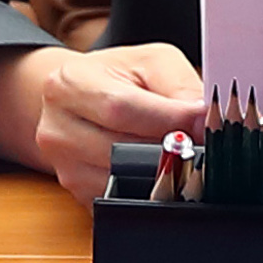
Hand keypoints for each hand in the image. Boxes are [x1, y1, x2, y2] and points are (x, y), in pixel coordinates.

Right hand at [0, 41, 208, 204]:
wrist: (78, 100)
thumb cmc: (118, 77)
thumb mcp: (151, 62)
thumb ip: (178, 85)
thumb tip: (202, 120)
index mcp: (70, 84)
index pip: (121, 108)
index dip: (168, 118)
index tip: (205, 121)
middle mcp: (57, 129)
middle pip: (123, 150)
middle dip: (170, 148)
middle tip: (203, 141)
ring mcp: (65, 168)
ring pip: (125, 181)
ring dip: (163, 171)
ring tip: (183, 153)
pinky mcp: (78, 194)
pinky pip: (122, 199)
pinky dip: (150, 188)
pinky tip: (163, 170)